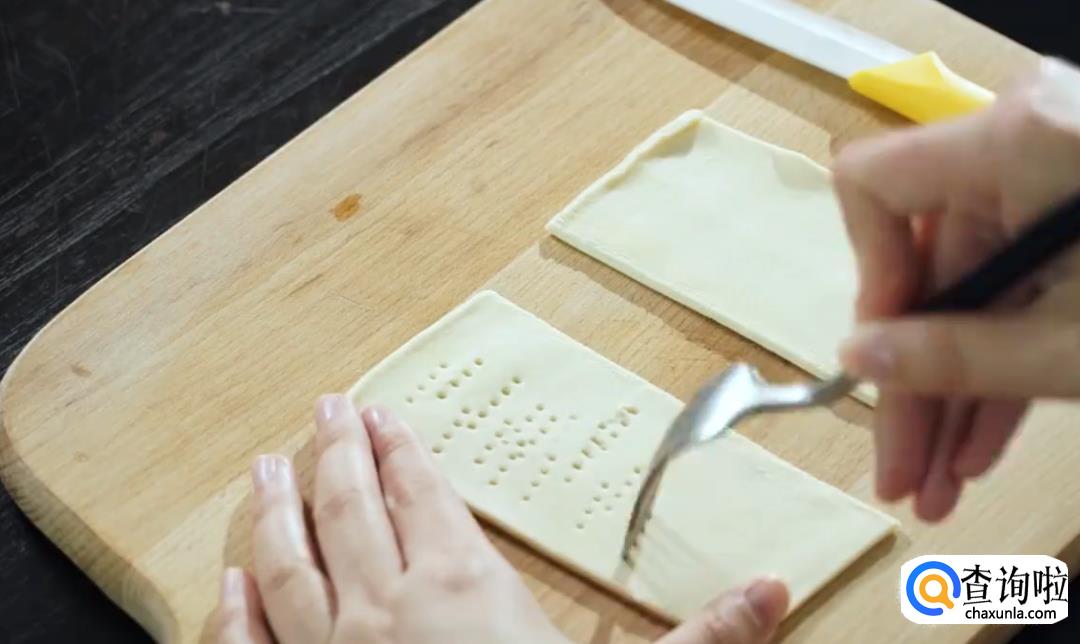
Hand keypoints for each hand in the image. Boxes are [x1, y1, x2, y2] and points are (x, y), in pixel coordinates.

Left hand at [212, 395, 788, 643]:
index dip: (399, 447)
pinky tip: (226, 578)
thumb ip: (703, 636)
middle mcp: (388, 606)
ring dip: (276, 508)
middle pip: (350, 507)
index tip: (379, 415)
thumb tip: (772, 593)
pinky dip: (233, 608)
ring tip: (265, 468)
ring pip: (290, 560)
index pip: (422, 491)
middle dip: (336, 453)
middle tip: (326, 413)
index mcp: (464, 585)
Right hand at [833, 57, 1079, 520]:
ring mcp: (1061, 184)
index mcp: (1016, 141)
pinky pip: (1024, 293)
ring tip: (941, 484)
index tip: (881, 361)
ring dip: (957, 394)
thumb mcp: (1074, 345)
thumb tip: (859, 361)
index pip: (874, 187)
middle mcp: (1028, 146)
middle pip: (928, 268)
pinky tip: (984, 445)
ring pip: (976, 295)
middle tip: (902, 471)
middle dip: (915, 384)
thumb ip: (953, 355)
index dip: (868, 279)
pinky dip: (1006, 365)